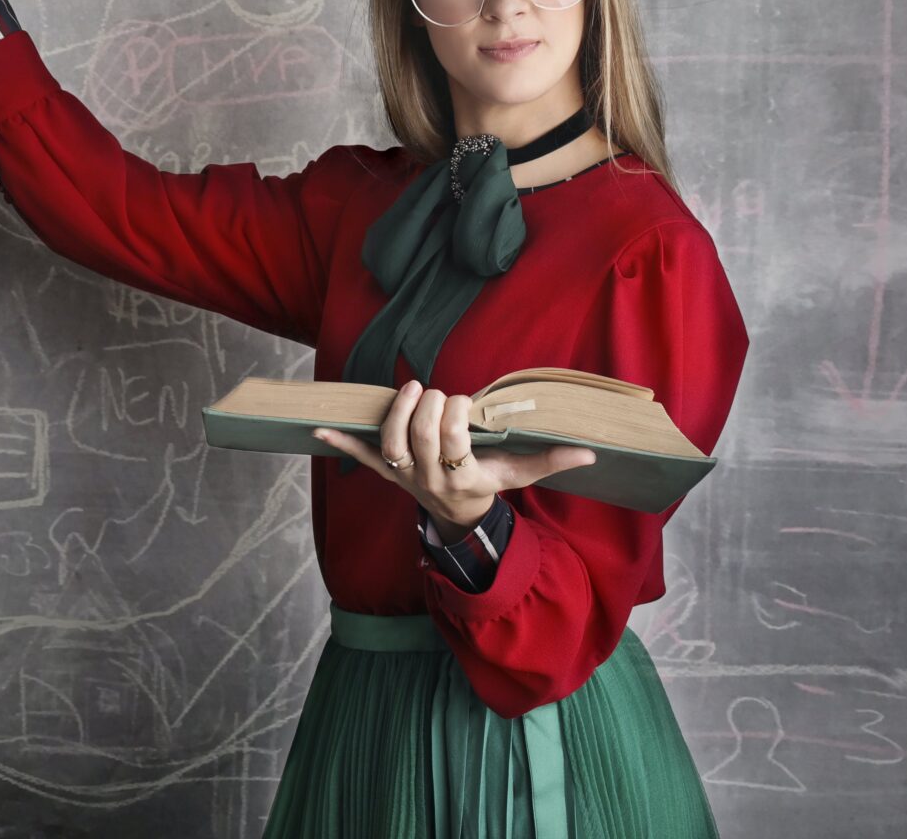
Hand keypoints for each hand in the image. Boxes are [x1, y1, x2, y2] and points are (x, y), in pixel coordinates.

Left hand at [312, 379, 596, 533]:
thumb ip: (551, 461)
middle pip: (419, 438)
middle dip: (429, 408)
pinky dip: (340, 443)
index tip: (466, 401)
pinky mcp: (385, 471)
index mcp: (463, 479)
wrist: (457, 518)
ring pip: (390, 443)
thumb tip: (589, 452)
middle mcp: (428, 479)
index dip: (456, 416)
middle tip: (441, 392)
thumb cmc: (489, 486)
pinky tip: (318, 428)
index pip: (453, 443)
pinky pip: (360, 458)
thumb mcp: (520, 476)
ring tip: (412, 388)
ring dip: (396, 412)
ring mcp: (404, 476)